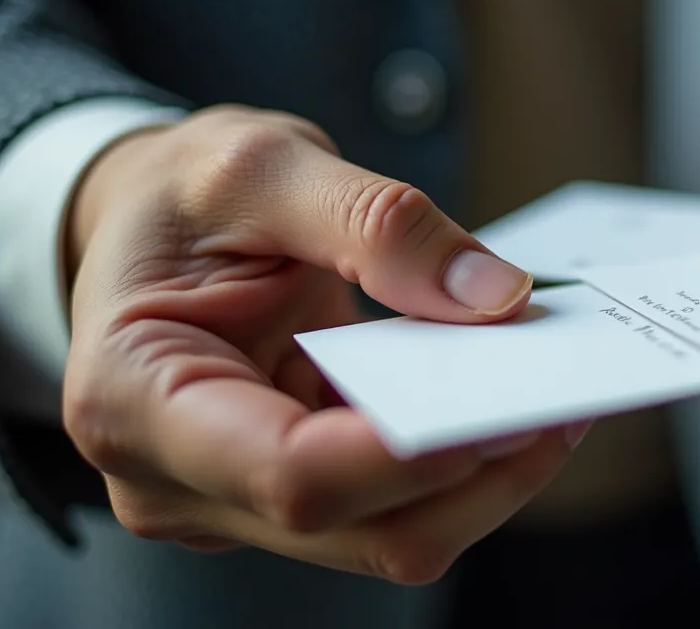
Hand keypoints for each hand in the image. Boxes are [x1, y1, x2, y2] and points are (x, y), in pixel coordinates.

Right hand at [63, 105, 588, 582]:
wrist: (154, 221)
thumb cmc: (185, 194)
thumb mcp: (263, 166)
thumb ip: (376, 224)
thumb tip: (494, 298)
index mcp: (135, 398)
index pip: (290, 474)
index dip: (412, 456)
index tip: (511, 408)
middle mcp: (177, 479)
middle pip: (360, 526)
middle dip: (476, 471)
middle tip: (564, 397)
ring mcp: (235, 499)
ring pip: (392, 533)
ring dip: (483, 475)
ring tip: (550, 395)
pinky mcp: (291, 493)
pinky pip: (396, 503)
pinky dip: (461, 460)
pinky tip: (502, 400)